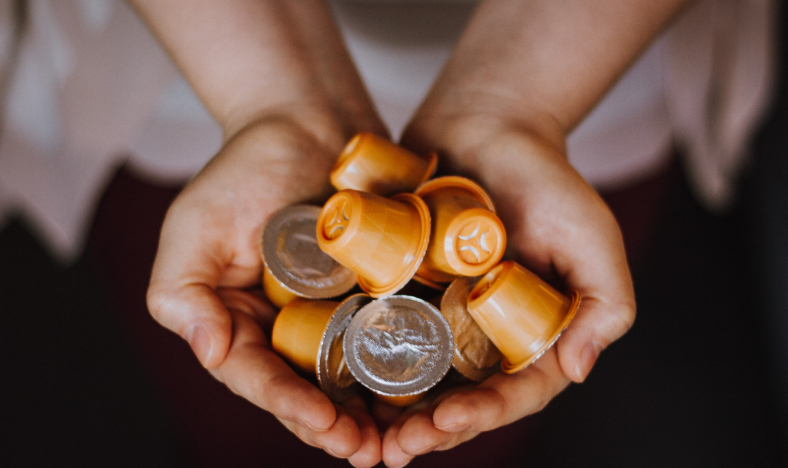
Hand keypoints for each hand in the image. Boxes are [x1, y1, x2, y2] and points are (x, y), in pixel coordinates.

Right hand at [146, 114, 382, 466]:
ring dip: (375, 414)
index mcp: (241, 324)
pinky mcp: (377, 292)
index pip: (261, 378)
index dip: (290, 406)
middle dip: (337, 427)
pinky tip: (430, 391)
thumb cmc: (242, 170)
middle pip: (311, 391)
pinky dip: (408, 367)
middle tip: (368, 452)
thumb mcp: (193, 227)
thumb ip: (182, 293)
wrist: (306, 120)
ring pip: (355, 377)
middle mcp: (289, 329)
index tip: (323, 425)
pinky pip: (393, 335)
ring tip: (399, 442)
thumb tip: (209, 352)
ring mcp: (336, 313)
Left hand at [380, 102, 635, 466]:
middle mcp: (484, 334)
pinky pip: (382, 332)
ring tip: (360, 436)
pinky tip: (336, 382)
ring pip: (415, 378)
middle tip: (394, 450)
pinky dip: (362, 362)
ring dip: (389, 414)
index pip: (512, 393)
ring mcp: (441, 314)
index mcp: (532, 335)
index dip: (481, 416)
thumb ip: (607, 304)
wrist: (487, 125)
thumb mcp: (593, 238)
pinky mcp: (404, 288)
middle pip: (458, 398)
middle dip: (428, 431)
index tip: (445, 422)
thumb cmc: (547, 179)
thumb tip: (579, 369)